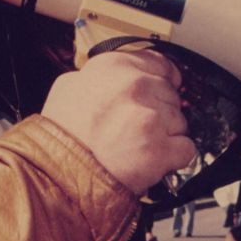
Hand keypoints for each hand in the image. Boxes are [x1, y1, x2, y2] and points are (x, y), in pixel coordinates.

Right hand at [42, 50, 194, 194]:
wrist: (55, 176)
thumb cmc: (59, 139)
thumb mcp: (69, 88)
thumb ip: (100, 78)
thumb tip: (119, 78)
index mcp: (114, 67)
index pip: (160, 64)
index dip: (160, 83)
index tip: (158, 93)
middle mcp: (135, 86)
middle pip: (171, 95)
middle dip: (159, 113)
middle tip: (133, 130)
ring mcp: (150, 116)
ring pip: (179, 123)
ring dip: (165, 137)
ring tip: (135, 147)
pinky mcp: (160, 148)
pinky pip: (185, 149)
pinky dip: (173, 159)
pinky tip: (150, 161)